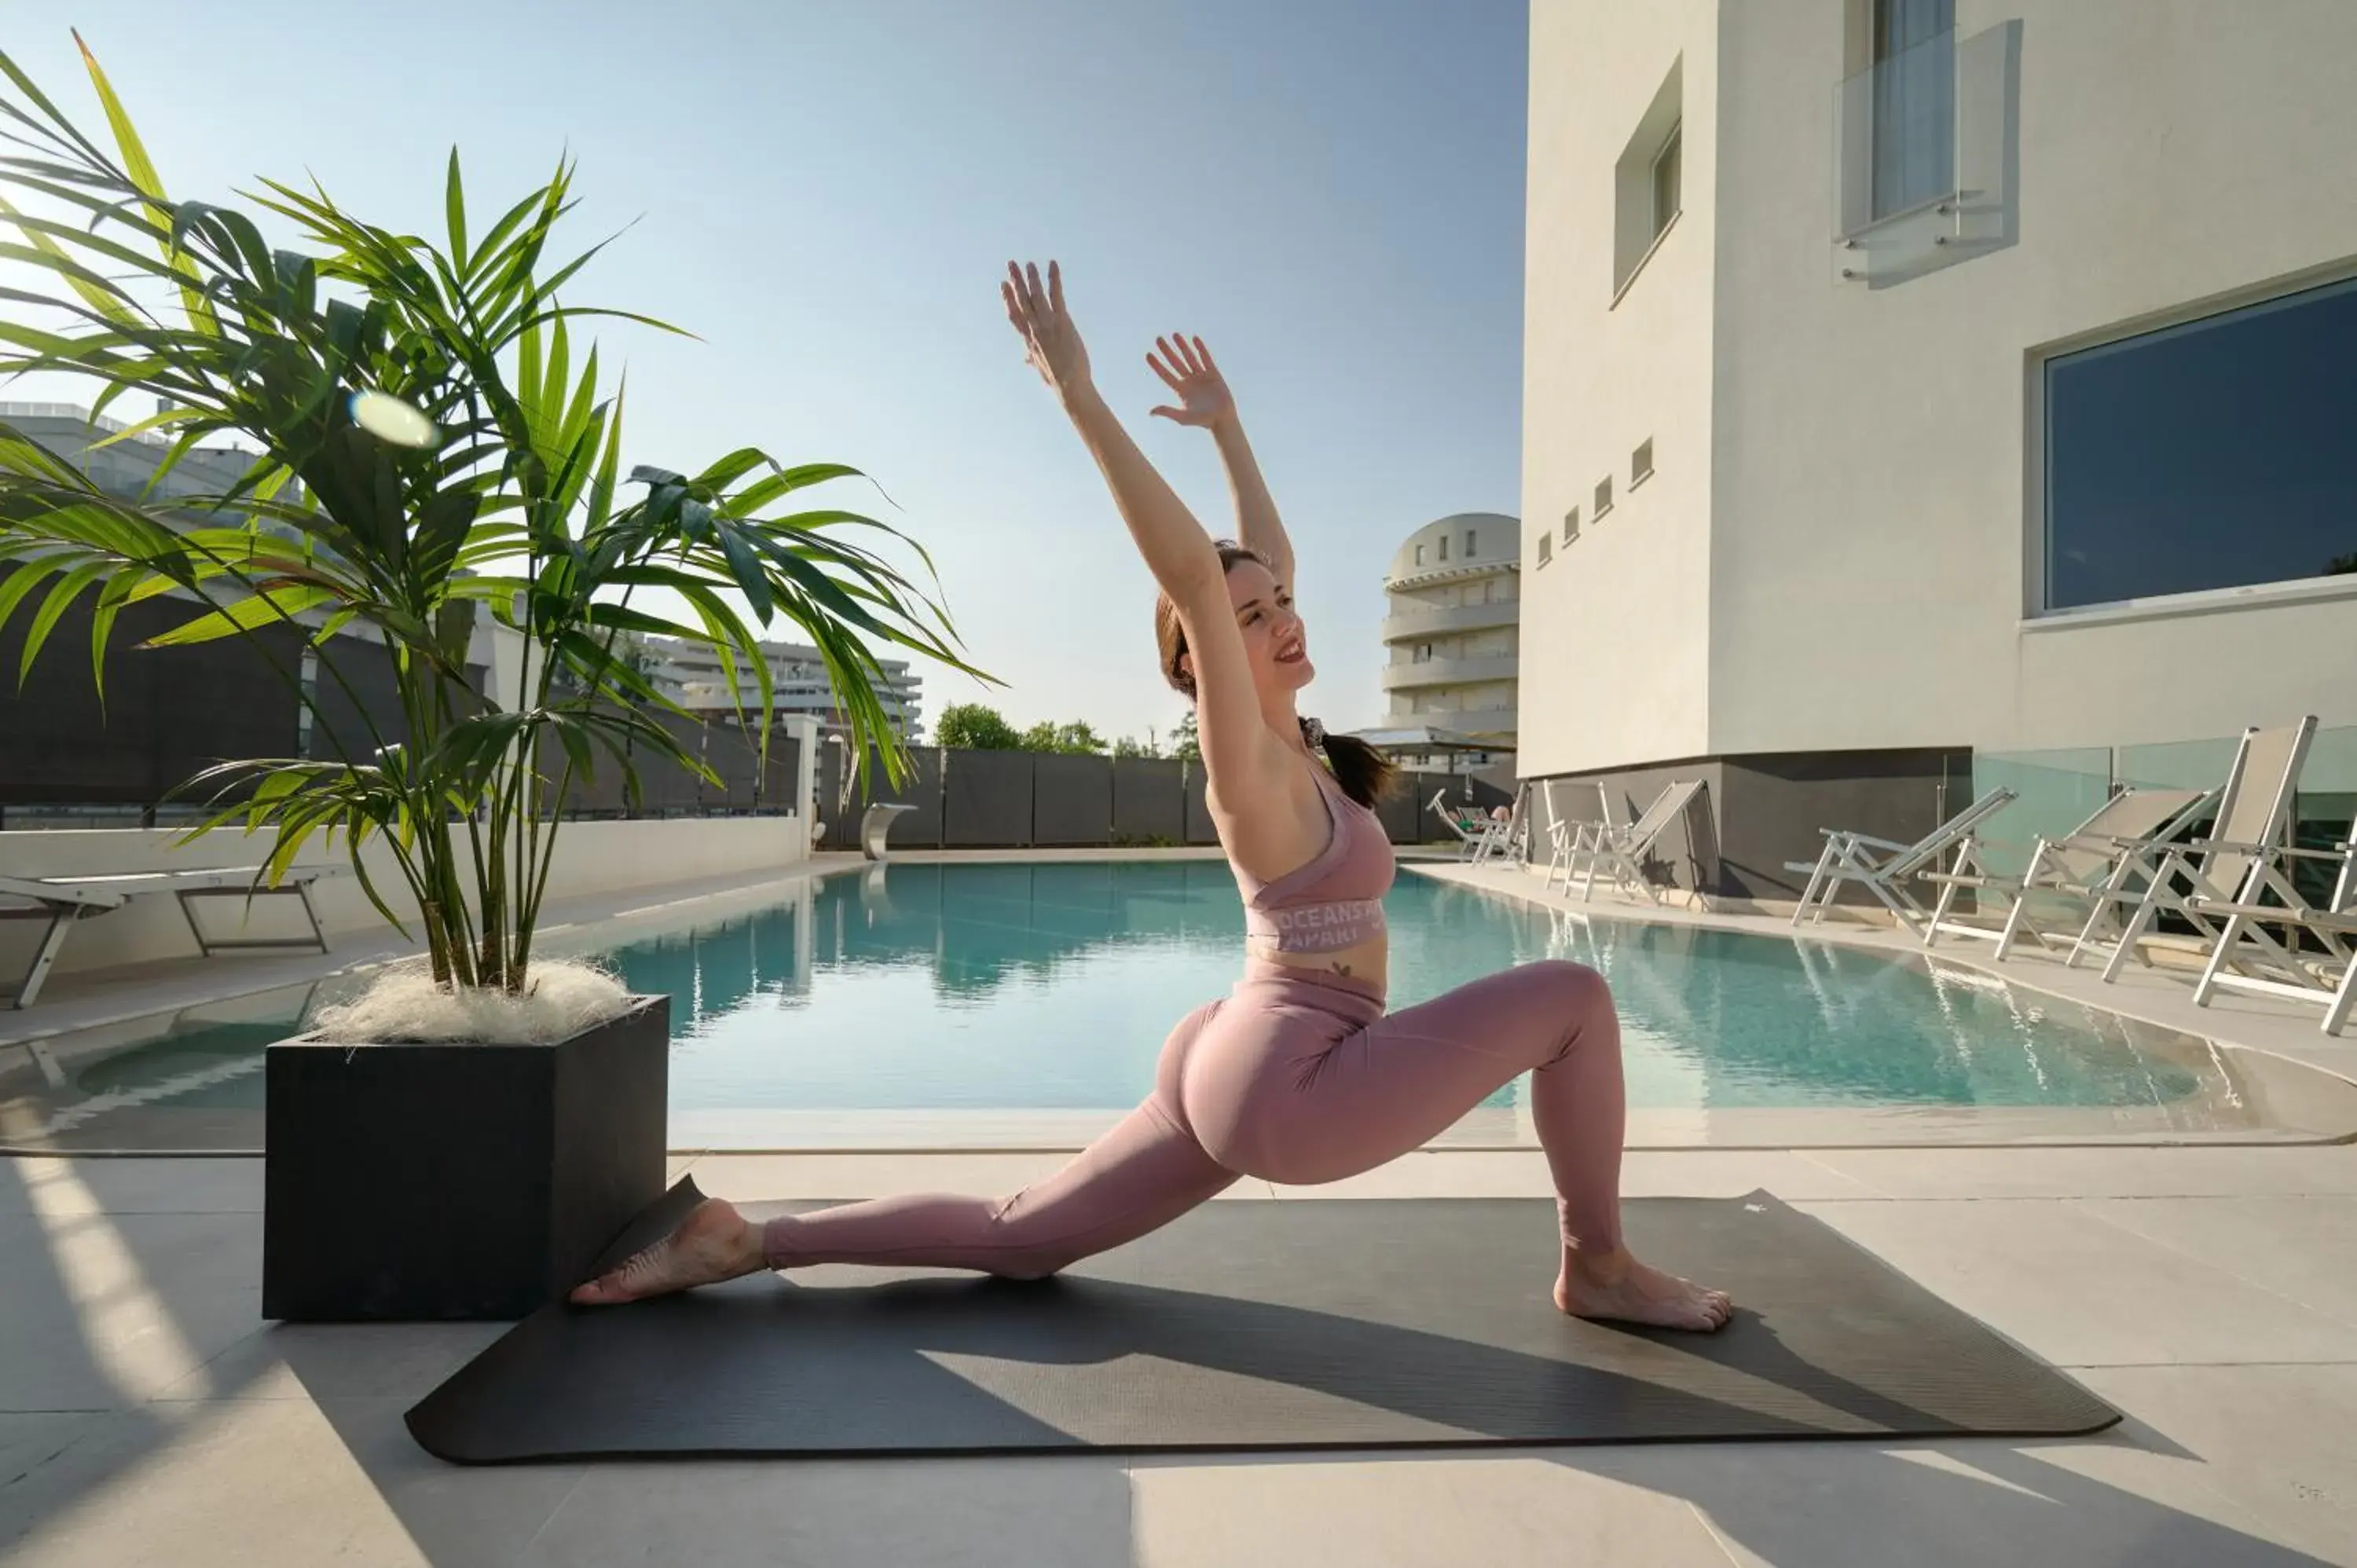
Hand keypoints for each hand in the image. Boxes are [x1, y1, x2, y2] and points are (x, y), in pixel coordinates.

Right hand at [1002, 260, 1091, 397]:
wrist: (1069, 384)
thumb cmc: (1056, 379)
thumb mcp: (1040, 368)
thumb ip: (1032, 358)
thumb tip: (1025, 358)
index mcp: (1028, 340)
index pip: (1014, 314)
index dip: (1007, 298)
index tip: (1003, 285)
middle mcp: (1034, 329)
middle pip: (1021, 301)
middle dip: (1015, 281)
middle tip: (1011, 265)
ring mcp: (1046, 324)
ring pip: (1036, 295)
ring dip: (1031, 278)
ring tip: (1029, 263)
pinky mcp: (1061, 321)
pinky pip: (1056, 295)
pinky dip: (1054, 279)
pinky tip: (1052, 265)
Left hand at [1147, 334, 1235, 429]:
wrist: (1222, 419)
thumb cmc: (1203, 421)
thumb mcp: (1183, 417)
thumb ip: (1168, 412)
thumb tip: (1151, 411)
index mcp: (1181, 389)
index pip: (1165, 374)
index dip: (1157, 365)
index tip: (1148, 354)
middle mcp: (1189, 380)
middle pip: (1175, 362)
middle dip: (1167, 350)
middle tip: (1158, 338)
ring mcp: (1201, 376)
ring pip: (1189, 358)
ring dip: (1182, 346)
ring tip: (1175, 335)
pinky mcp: (1213, 374)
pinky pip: (1206, 358)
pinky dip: (1201, 349)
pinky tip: (1194, 339)